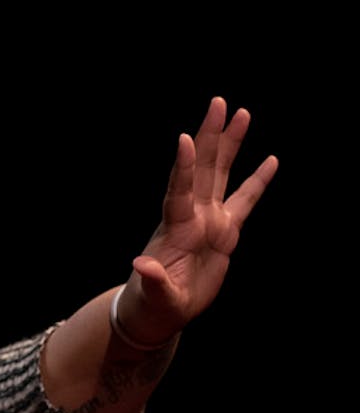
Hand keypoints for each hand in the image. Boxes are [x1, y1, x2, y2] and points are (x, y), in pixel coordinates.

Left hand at [116, 96, 277, 346]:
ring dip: (230, 144)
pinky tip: (271, 159)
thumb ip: (152, 279)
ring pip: (222, 174)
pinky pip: (245, 199)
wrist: (161, 308)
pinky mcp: (225, 231)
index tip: (185, 139)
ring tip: (241, 113)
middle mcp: (192, 216)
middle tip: (218, 103)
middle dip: (210, 136)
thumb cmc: (155, 302)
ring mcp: (209, 220)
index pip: (179, 192)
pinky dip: (257, 181)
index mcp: (176, 229)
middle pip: (203, 169)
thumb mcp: (156, 295)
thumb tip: (141, 264)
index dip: (183, 167)